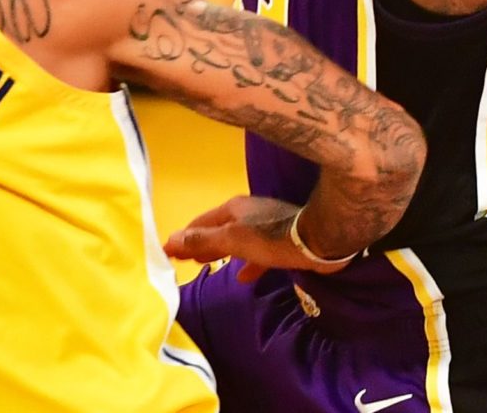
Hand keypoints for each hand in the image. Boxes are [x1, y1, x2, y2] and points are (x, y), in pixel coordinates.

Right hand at [164, 195, 350, 280]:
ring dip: (220, 252)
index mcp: (233, 209)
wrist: (318, 240)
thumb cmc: (271, 238)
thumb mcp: (233, 240)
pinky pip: (256, 252)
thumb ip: (203, 240)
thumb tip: (170, 239)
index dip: (183, 238)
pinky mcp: (280, 239)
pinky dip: (246, 263)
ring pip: (235, 240)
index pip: (199, 223)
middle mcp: (247, 213)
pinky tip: (244, 277)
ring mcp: (265, 224)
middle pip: (217, 230)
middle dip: (200, 244)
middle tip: (184, 261)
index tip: (168, 254)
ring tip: (206, 266)